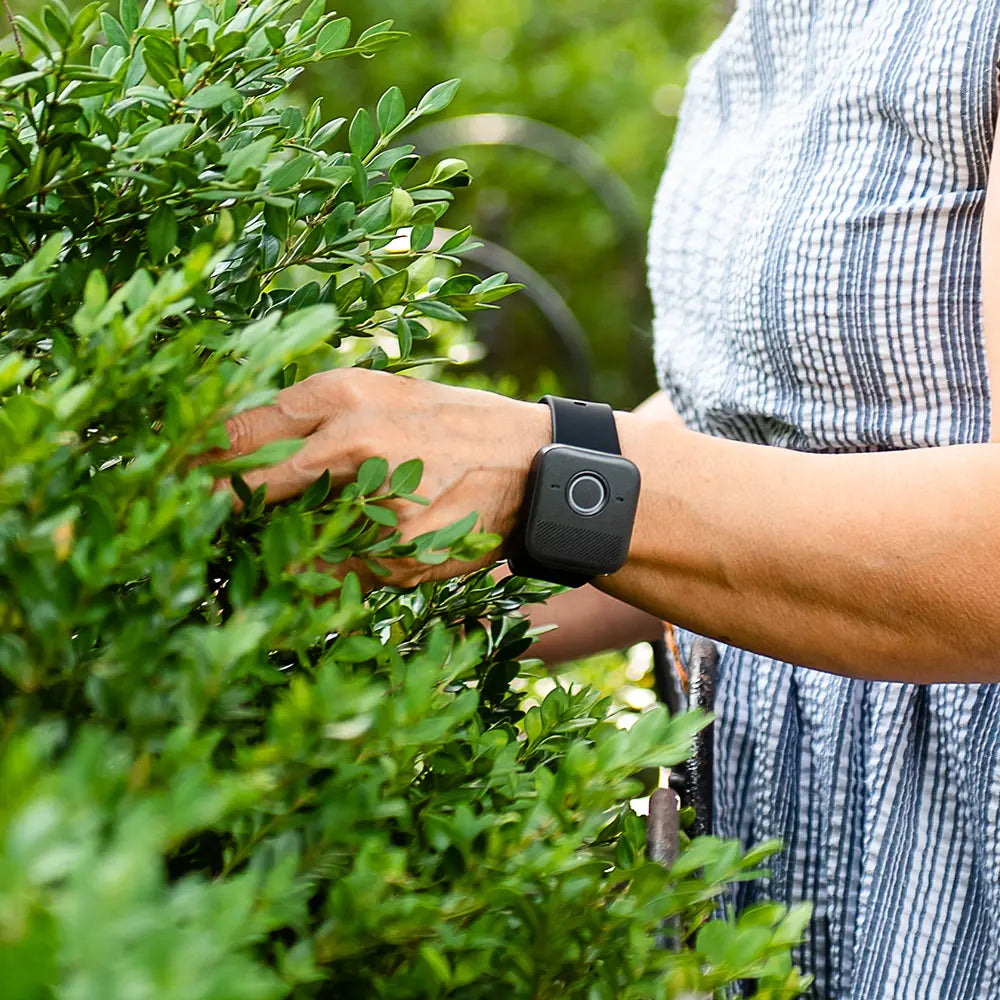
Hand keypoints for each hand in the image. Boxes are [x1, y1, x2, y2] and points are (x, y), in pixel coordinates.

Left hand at [215, 368, 550, 587]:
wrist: (533, 466)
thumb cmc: (455, 427)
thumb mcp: (385, 395)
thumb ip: (319, 417)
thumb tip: (246, 444)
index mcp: (344, 396)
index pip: (242, 429)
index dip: (202, 458)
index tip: (175, 474)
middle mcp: (352, 443)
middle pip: (252, 481)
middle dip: (221, 502)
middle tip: (193, 515)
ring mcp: (374, 501)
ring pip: (291, 535)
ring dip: (277, 543)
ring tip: (286, 544)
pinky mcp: (398, 551)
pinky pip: (335, 570)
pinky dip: (325, 570)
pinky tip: (341, 561)